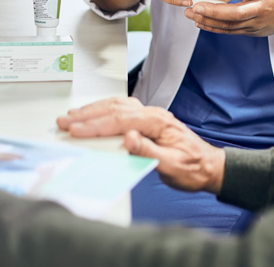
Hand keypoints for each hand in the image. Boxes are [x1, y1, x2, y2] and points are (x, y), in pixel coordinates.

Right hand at [57, 97, 224, 193]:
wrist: (208, 167)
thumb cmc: (193, 168)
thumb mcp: (172, 166)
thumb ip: (149, 152)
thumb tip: (128, 138)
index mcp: (157, 122)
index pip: (120, 120)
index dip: (95, 125)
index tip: (75, 130)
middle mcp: (153, 114)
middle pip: (115, 108)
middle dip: (87, 114)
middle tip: (64, 120)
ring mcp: (150, 116)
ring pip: (117, 105)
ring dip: (93, 110)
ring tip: (72, 115)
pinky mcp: (147, 121)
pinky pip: (121, 109)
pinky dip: (104, 110)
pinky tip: (94, 113)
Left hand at [184, 0, 273, 36]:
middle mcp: (260, 9)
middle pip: (235, 12)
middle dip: (213, 10)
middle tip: (194, 6)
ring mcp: (256, 23)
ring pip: (230, 25)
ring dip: (209, 20)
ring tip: (192, 14)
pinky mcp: (252, 32)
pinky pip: (230, 31)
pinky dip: (214, 28)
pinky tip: (201, 22)